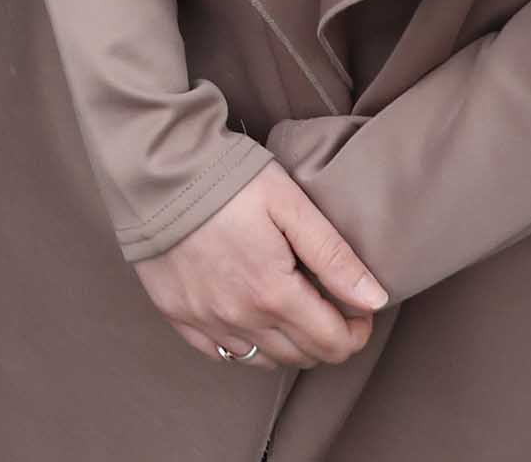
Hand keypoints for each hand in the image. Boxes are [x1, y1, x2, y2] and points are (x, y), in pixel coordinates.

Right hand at [133, 166, 387, 371]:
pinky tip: (251, 316)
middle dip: (327, 336)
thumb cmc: (227, 179)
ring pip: (264, 360)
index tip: (358, 306)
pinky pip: (222, 353)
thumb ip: (334, 257)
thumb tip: (374, 300)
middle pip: (302, 357)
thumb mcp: (290, 205)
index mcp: (273, 294)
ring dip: (289, 344)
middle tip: (329, 303)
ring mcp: (205, 320)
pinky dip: (245, 344)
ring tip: (292, 307)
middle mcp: (239, 318)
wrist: (156, 169)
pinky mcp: (177, 314)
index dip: (356, 330)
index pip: (333, 343)